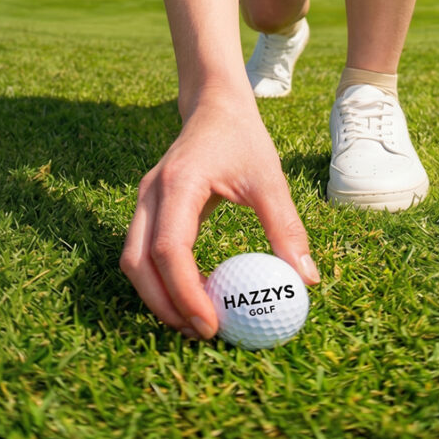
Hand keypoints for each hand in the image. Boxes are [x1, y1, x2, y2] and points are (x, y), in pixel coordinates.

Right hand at [119, 86, 319, 338]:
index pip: (169, 250)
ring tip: (195, 320)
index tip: (213, 325)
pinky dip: (158, 280)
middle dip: (163, 305)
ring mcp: (143, 200)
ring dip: (156, 296)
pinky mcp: (147, 207)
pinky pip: (141, 252)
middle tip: (201, 333)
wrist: (214, 104)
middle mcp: (151, 194)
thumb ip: (286, 227)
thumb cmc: (242, 137)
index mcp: (179, 184)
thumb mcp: (269, 178)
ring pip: (132, 260)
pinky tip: (190, 294)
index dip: (185, 293)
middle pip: (136, 263)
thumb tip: (306, 279)